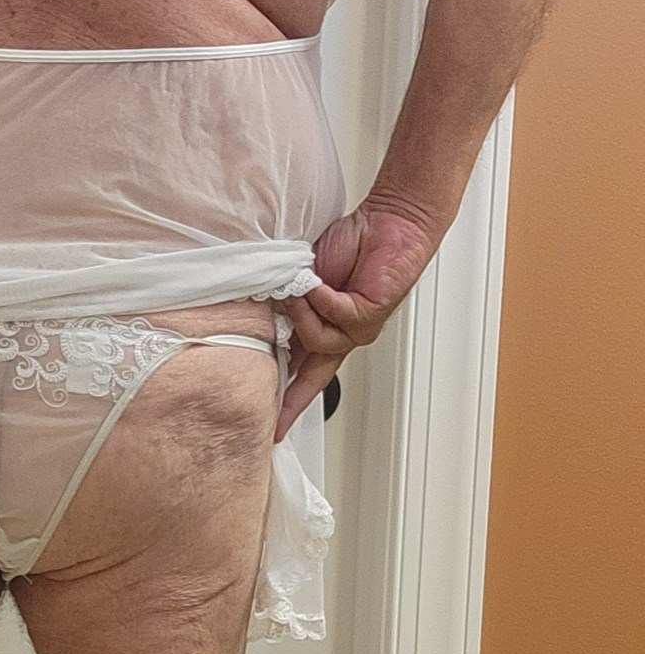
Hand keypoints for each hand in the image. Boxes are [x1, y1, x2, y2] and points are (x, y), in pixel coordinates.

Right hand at [273, 199, 439, 442]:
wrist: (389, 222)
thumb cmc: (352, 245)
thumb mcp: (304, 280)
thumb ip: (288, 305)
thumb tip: (266, 324)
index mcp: (323, 331)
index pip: (302, 377)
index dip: (288, 405)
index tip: (273, 431)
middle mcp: (341, 336)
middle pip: (310, 375)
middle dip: (288, 382)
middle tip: (262, 385)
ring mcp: (356, 329)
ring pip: (318, 341)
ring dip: (303, 312)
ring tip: (300, 286)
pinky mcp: (368, 315)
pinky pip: (335, 315)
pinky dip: (321, 296)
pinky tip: (318, 282)